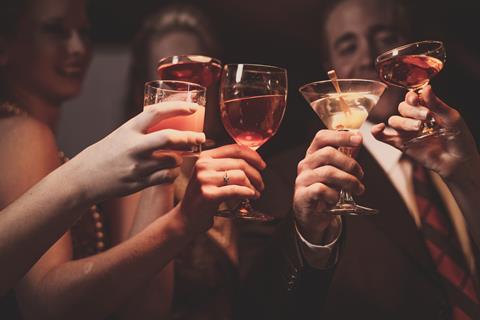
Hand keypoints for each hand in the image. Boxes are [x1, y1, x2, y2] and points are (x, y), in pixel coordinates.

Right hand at [66, 101, 205, 201]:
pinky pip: (166, 177)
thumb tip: (170, 121)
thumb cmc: (106, 153)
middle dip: (190, 137)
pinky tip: (171, 171)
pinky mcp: (138, 183)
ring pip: (171, 160)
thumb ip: (142, 130)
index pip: (156, 112)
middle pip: (169, 138)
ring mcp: (136, 166)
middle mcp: (133, 146)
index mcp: (128, 129)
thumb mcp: (121, 135)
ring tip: (180, 157)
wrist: (84, 178)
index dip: (177, 107)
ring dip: (181, 158)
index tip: (194, 107)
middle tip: (201, 137)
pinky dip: (173, 173)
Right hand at [176, 144, 265, 233]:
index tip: (262, 165)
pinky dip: (247, 192)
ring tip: (256, 193)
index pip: (234, 149)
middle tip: (261, 184)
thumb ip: (226, 166)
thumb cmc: (202, 198)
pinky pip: (235, 190)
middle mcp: (203, 165)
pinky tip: (251, 196)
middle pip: (240, 163)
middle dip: (256, 174)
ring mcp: (204, 180)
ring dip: (253, 185)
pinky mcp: (208, 195)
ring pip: (240, 176)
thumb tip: (253, 161)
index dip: (253, 155)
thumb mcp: (210, 176)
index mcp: (205, 157)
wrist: (185, 218)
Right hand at [294, 130, 363, 243]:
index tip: (358, 139)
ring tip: (358, 189)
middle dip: (350, 163)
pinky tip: (336, 200)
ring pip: (328, 172)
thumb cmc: (325, 191)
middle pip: (327, 153)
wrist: (312, 215)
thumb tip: (358, 138)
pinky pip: (321, 190)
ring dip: (349, 181)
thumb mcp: (335, 172)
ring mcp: (303, 179)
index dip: (340, 136)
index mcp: (313, 155)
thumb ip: (345, 157)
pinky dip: (333, 195)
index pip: (322, 137)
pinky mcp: (303, 195)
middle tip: (360, 174)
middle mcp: (306, 165)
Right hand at [372, 85, 478, 179]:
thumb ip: (436, 104)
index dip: (411, 97)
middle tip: (426, 117)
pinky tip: (379, 128)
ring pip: (394, 120)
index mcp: (426, 109)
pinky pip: (383, 137)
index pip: (411, 98)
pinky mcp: (401, 144)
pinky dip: (377, 132)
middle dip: (412, 111)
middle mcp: (414, 119)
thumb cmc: (459, 138)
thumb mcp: (451, 117)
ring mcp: (406, 132)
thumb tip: (426, 88)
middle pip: (401, 108)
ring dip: (404, 122)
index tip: (416, 100)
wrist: (458, 161)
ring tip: (418, 128)